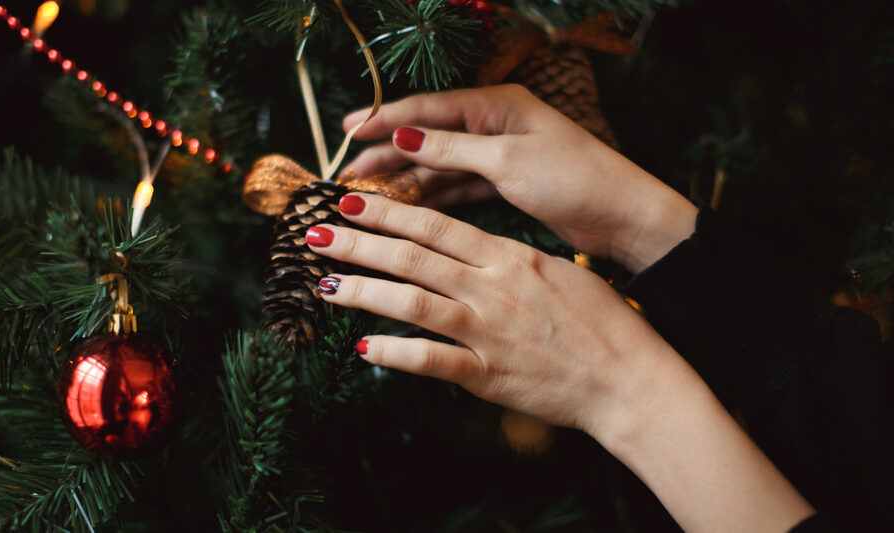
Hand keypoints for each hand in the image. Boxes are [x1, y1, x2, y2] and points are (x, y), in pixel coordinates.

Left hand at [307, 192, 681, 434]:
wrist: (633, 378)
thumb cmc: (605, 324)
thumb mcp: (558, 274)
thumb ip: (510, 261)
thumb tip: (474, 250)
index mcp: (510, 257)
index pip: (437, 224)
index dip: (389, 211)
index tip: (353, 200)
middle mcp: (493, 287)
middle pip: (413, 255)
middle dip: (360, 241)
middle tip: (317, 232)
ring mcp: (488, 331)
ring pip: (413, 301)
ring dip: (365, 290)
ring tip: (326, 285)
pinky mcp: (488, 375)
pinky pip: (431, 360)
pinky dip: (394, 353)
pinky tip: (363, 346)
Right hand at [342, 84, 697, 273]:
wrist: (623, 216)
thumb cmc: (574, 179)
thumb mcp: (508, 161)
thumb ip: (452, 150)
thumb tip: (401, 137)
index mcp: (496, 106)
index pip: (428, 110)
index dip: (384, 120)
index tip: (348, 131)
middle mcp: (493, 126)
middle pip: (428, 137)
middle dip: (386, 154)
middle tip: (347, 173)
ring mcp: (498, 156)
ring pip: (439, 165)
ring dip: (405, 179)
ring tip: (367, 194)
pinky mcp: (505, 185)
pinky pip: (457, 187)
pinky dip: (431, 196)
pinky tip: (404, 207)